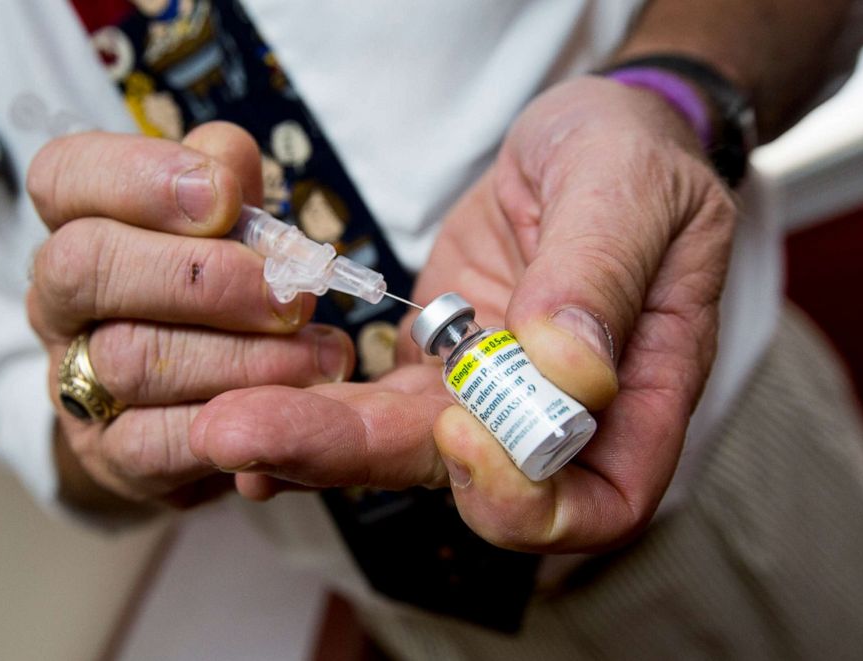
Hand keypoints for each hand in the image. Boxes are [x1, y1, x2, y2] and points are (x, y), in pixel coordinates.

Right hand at [26, 124, 353, 509]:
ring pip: (131, 359)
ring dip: (242, 355)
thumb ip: (226, 180)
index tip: (225, 197)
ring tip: (320, 354)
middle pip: (85, 265)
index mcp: (81, 226)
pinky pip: (157, 441)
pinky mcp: (112, 456)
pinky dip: (234, 420)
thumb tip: (226, 169)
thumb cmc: (219, 298)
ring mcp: (76, 384)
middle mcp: (62, 303)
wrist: (205, 411)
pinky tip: (290, 405)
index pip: (63, 176)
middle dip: (200, 275)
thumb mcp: (227, 224)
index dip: (139, 176)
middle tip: (289, 293)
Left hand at [191, 77, 733, 552]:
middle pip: (468, 485)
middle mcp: (557, 419)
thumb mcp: (630, 189)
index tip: (462, 423)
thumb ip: (600, 274)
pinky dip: (309, 410)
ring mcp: (486, 398)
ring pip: (399, 447)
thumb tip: (567, 368)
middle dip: (356, 461)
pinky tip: (242, 409)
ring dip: (311, 440)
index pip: (600, 501)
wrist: (584, 140)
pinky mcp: (432, 367)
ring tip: (221, 422)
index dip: (526, 492)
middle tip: (252, 437)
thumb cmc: (632, 159)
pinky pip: (369, 404)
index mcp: (641, 392)